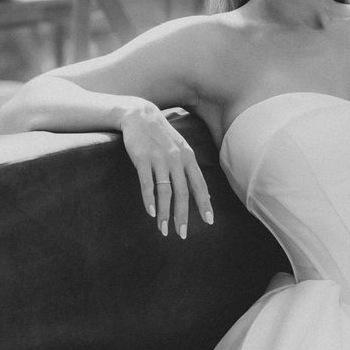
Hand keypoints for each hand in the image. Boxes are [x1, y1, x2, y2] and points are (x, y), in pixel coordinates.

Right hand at [119, 101, 213, 238]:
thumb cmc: (161, 136)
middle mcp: (176, 159)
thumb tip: (203, 193)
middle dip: (183, 215)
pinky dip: (149, 199)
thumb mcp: (180, 149)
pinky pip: (147, 183)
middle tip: (182, 234)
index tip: (209, 221)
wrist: (140, 115)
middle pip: (182, 192)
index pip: (199, 184)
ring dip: (165, 213)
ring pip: (165, 191)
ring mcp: (159, 158)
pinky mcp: (142, 158)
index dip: (204, 204)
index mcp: (188, 157)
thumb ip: (189, 170)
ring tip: (163, 229)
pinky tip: (150, 212)